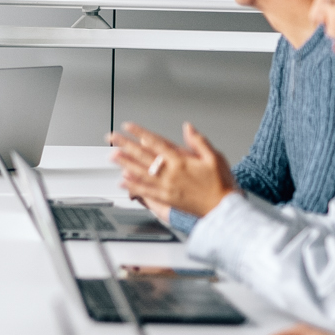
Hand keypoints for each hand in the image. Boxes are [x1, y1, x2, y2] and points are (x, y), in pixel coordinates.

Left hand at [110, 122, 235, 217]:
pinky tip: (123, 181)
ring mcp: (166, 187)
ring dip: (124, 163)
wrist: (223, 208)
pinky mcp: (166, 199)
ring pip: (140, 172)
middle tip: (112, 137)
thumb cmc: (221, 184)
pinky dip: (133, 186)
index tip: (128, 126)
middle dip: (125, 145)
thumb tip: (187, 127)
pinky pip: (145, 191)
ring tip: (112, 155)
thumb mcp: (215, 157)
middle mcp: (170, 173)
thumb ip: (199, 141)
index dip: (140, 133)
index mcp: (181, 161)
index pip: (156, 142)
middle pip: (143, 156)